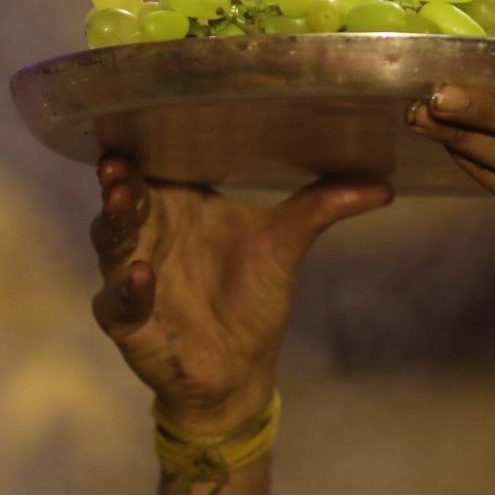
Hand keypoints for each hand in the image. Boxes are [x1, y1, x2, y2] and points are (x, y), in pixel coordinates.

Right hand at [90, 157, 391, 433]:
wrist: (239, 369)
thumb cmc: (252, 298)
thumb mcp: (286, 244)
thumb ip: (323, 206)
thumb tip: (386, 183)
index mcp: (179, 204)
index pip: (152, 166)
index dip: (140, 147)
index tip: (135, 125)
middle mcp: (148, 232)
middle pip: (123, 197)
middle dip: (119, 180)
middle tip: (120, 164)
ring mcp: (130, 273)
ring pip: (108, 241)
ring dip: (112, 221)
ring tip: (121, 200)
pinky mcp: (126, 320)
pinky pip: (117, 301)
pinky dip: (126, 289)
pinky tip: (140, 276)